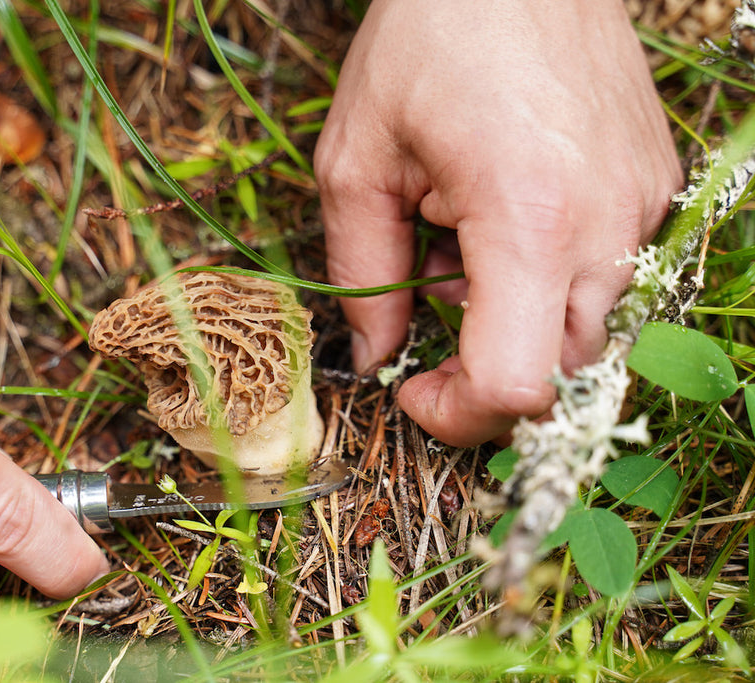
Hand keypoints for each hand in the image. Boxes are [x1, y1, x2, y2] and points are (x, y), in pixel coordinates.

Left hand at [314, 0, 681, 445]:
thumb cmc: (429, 38)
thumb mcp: (357, 160)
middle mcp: (605, 224)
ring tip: (460, 243)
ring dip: (513, 322)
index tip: (413, 389)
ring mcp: (641, 208)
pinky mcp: (653, 190)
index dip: (459, 416)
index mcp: (526, 219)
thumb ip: (361, 276)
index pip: (518, 385)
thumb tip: (373, 356)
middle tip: (424, 308)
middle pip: (560, 375)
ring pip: (585, 331)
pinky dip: (546, 280)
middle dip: (483, 373)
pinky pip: (604, 276)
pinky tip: (503, 217)